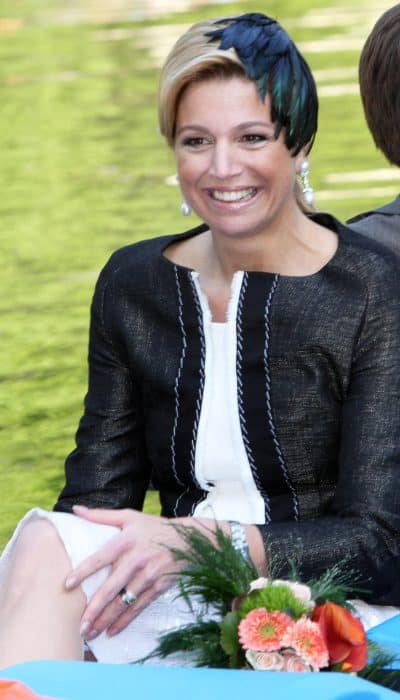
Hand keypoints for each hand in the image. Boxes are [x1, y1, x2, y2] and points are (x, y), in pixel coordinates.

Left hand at [65, 506, 190, 639]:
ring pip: (123, 602)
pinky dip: (125, 621)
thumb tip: (76, 510)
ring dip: (106, 620)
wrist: (188, 539)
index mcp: (126, 541)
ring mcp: (149, 575)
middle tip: (79, 625)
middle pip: (111, 587)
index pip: (101, 557)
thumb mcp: (129, 517)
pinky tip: (112, 631)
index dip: (84, 571)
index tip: (67, 585)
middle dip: (94, 609)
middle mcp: (137, 559)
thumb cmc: (153, 527)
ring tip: (90, 633)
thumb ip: (101, 516)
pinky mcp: (159, 587)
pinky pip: (138, 608)